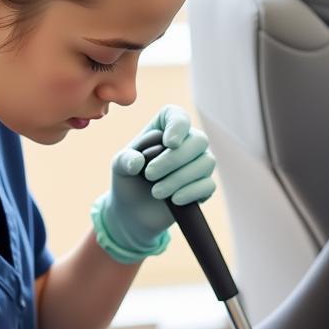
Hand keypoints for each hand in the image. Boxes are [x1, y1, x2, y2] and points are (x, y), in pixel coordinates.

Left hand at [92, 104, 215, 260]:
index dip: (178, 126)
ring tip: (156, 192)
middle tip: (149, 175)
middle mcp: (188, 142)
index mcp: (166, 128)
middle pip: (198, 140)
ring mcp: (199, 163)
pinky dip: (190, 192)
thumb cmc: (128, 180)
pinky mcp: (204, 186)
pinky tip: (174, 200)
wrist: (133, 212)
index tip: (169, 143)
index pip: (179, 116)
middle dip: (174, 159)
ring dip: (179, 178)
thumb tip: (137, 162)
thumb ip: (125, 160)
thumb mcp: (119, 167)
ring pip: (206, 162)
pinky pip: (208, 185)